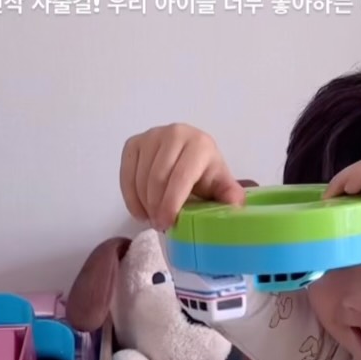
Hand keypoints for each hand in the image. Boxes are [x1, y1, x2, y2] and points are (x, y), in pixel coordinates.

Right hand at [120, 124, 246, 230]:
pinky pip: (126, 174)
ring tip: (153, 219)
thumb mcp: (222, 187)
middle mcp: (175, 133)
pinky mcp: (134, 143)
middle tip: (160, 225)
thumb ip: (230, 196)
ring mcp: (151, 135)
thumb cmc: (206, 176)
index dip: (172, 203)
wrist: (191, 160)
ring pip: (140, 177)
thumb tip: (234, 205)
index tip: (167, 223)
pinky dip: (130, 197)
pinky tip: (140, 211)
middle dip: (157, 206)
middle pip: (158, 177)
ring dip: (144, 204)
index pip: (181, 176)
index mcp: (199, 144)